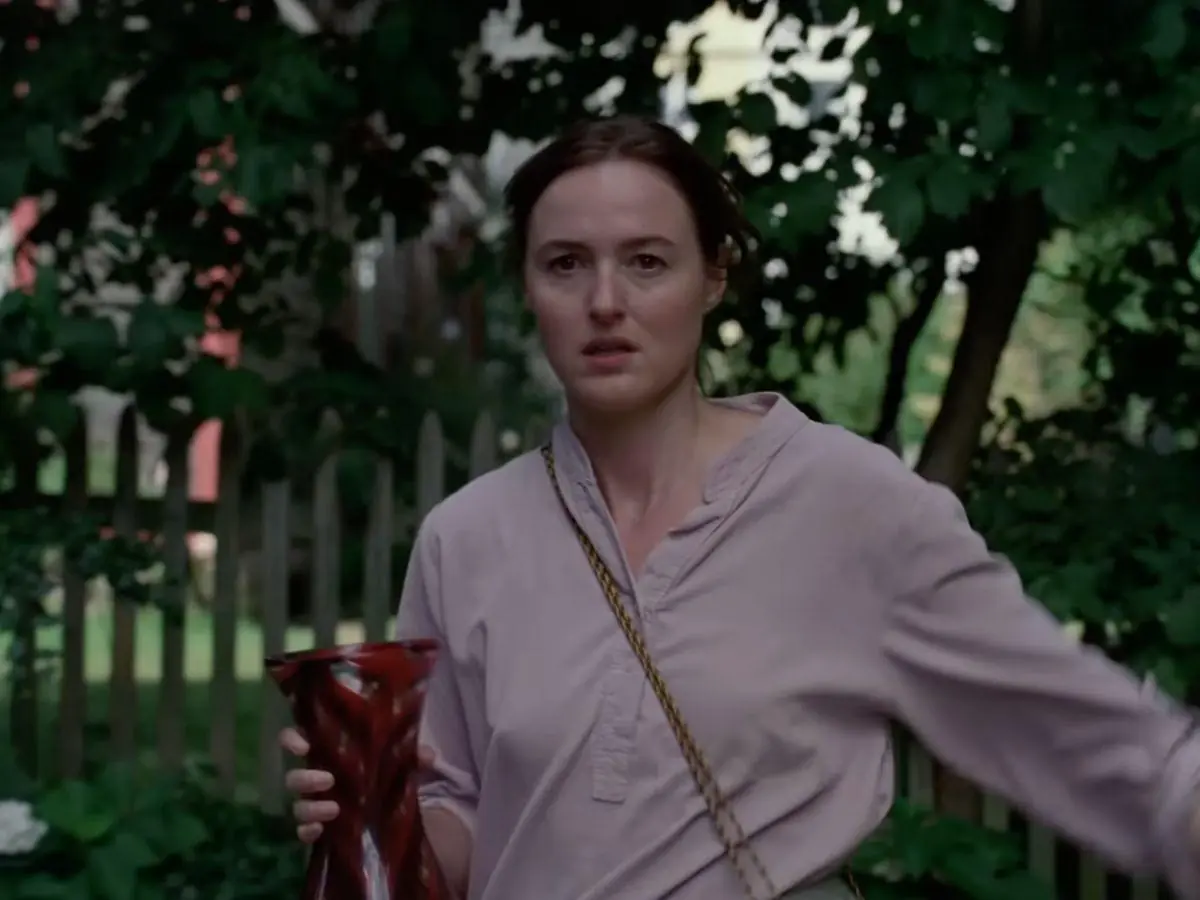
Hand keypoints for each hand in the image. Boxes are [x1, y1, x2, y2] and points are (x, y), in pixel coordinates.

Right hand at [279, 726, 435, 843]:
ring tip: (335, 808)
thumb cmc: (384, 774)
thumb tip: (429, 755)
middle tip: (330, 779)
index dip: (292, 739)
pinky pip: (301, 833)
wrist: (388, 809)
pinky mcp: (316, 828)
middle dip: (305, 778)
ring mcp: (312, 804)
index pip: (296, 739)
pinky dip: (307, 832)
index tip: (303, 746)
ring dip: (310, 807)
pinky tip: (321, 832)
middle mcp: (314, 777)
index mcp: (328, 753)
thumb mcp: (400, 762)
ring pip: (296, 806)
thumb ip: (413, 756)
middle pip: (292, 777)